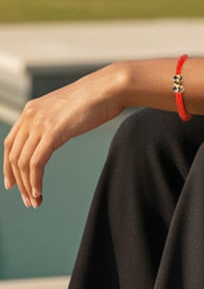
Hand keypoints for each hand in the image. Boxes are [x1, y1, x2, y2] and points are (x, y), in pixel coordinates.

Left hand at [3, 64, 127, 208]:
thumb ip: (53, 122)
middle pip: (14, 156)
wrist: (109, 87)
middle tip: (28, 200)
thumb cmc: (96, 97)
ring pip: (23, 163)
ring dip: (27, 186)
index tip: (13, 184)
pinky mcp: (52, 132)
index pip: (10, 144)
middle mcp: (30, 115)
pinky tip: (40, 192)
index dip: (8, 166)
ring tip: (35, 201)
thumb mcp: (66, 110)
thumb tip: (53, 138)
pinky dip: (35, 181)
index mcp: (31, 110)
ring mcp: (40, 123)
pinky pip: (36, 163)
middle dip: (19, 182)